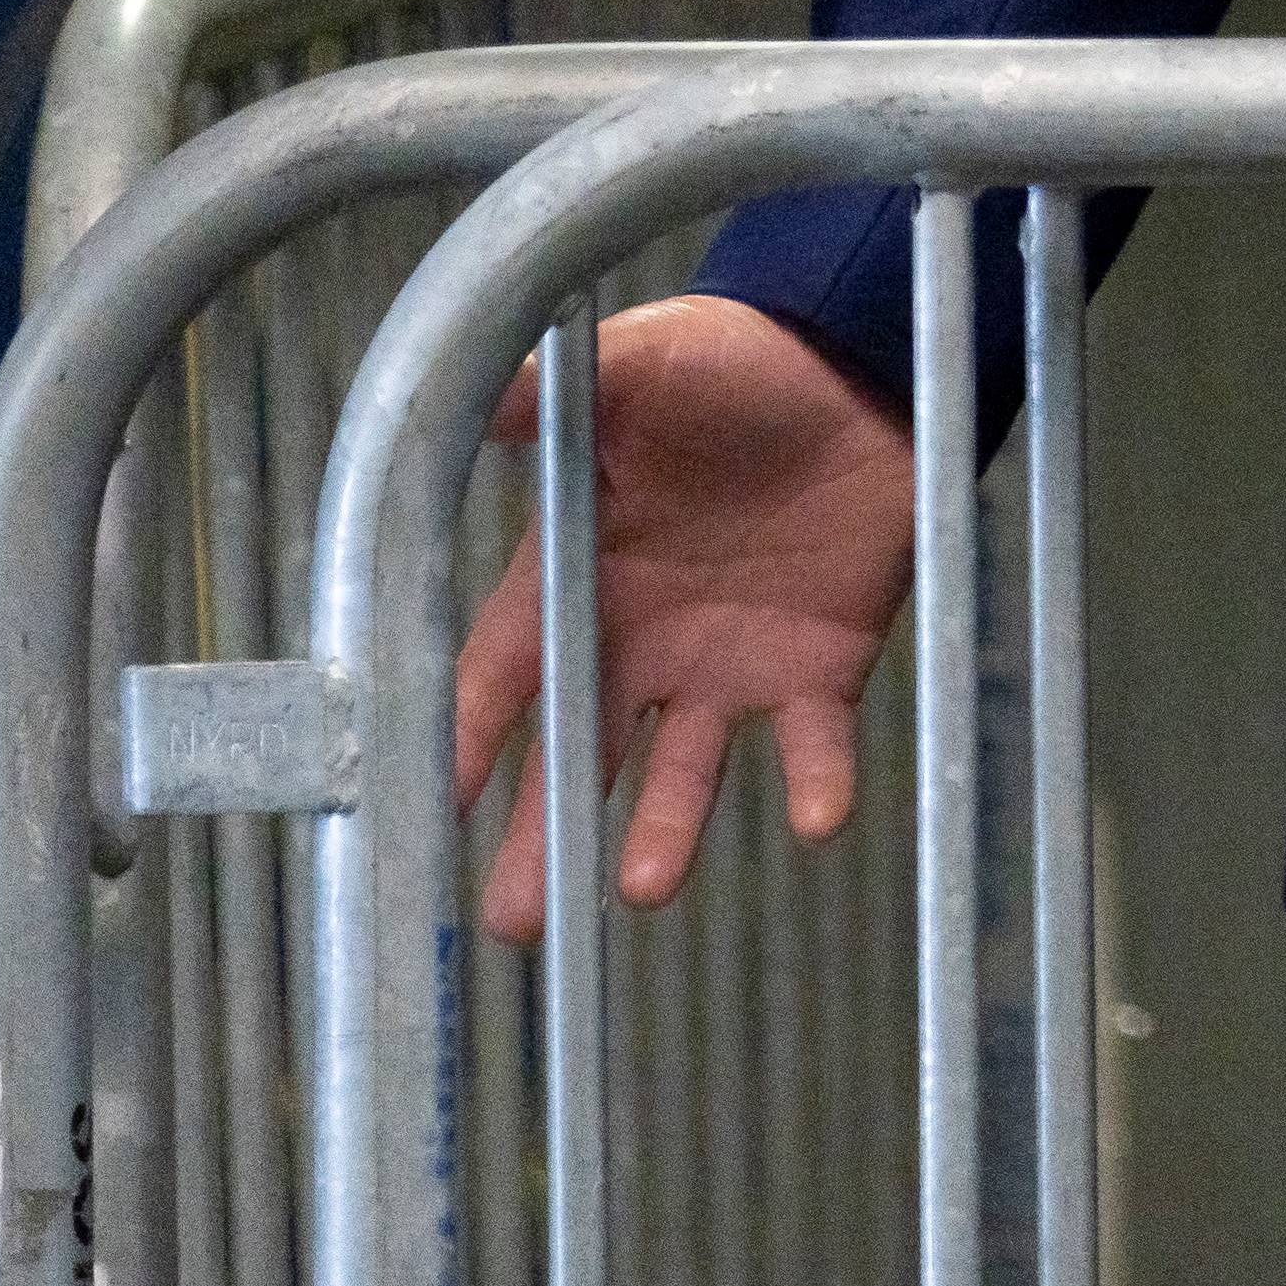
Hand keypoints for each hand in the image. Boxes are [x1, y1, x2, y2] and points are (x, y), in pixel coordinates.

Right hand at [449, 293, 918, 934]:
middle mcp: (641, 639)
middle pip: (578, 752)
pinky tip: (821, 820)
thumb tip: (471, 390)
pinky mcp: (817, 666)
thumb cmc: (730, 362)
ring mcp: (726, 663)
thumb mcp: (637, 369)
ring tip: (644, 891)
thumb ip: (552, 397)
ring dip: (665, 831)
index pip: (507, 672)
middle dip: (542, 835)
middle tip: (510, 922)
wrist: (857, 362)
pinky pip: (813, 741)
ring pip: (683, 770)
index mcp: (579, 575)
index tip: (428, 808)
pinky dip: (817, 781)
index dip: (470, 737)